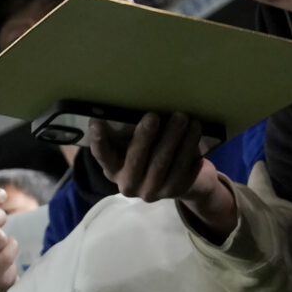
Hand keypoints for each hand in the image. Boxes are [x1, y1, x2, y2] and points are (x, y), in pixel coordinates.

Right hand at [87, 113, 237, 240]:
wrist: (182, 180)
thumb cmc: (151, 152)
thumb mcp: (135, 145)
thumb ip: (128, 132)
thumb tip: (130, 101)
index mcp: (114, 169)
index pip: (102, 155)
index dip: (99, 141)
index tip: (96, 123)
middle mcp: (129, 184)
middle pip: (135, 159)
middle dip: (144, 136)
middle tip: (153, 115)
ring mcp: (152, 190)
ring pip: (162, 162)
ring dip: (173, 137)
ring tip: (182, 117)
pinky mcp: (174, 190)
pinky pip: (182, 166)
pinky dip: (189, 146)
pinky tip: (195, 129)